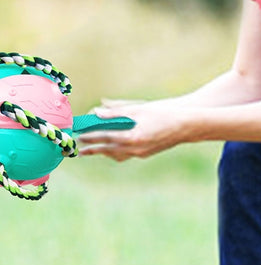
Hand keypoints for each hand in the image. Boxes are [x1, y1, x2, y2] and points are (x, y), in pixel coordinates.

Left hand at [78, 102, 193, 161]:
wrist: (186, 126)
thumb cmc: (161, 113)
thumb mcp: (137, 109)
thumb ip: (115, 112)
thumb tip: (96, 112)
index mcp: (131, 137)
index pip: (105, 137)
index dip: (90, 137)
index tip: (78, 136)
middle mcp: (135, 148)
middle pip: (107, 149)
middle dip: (92, 149)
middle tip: (78, 150)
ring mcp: (140, 153)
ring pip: (116, 155)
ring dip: (103, 152)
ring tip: (90, 151)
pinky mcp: (145, 153)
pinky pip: (125, 155)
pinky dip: (115, 153)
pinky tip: (110, 150)